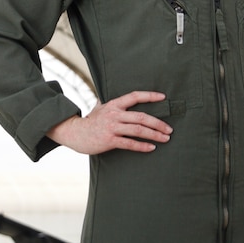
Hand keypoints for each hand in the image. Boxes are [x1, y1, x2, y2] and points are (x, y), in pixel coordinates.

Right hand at [48, 91, 171, 154]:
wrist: (74, 133)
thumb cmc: (89, 121)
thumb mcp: (98, 107)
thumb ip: (105, 101)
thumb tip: (104, 94)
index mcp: (114, 104)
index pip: (134, 96)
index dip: (150, 96)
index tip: (163, 97)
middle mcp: (114, 114)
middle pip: (142, 117)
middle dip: (158, 123)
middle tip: (169, 129)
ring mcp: (112, 127)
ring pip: (138, 130)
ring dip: (154, 135)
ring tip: (165, 138)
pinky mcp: (109, 140)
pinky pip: (130, 143)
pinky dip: (142, 146)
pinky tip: (151, 148)